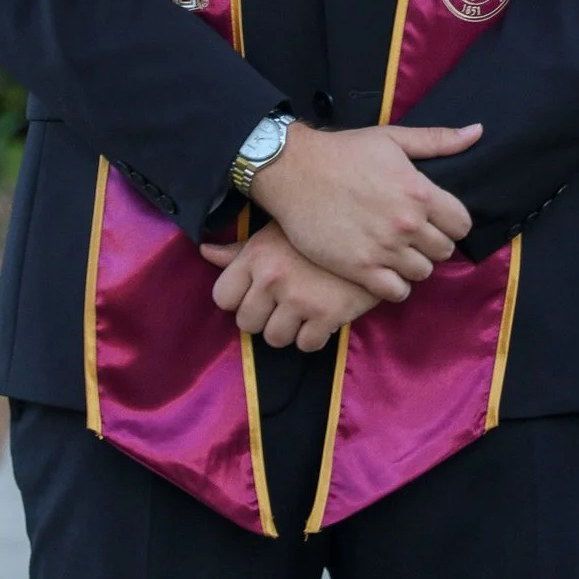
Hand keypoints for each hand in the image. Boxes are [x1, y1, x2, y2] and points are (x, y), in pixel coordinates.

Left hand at [201, 229, 377, 355]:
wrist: (373, 234)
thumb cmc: (319, 233)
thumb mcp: (276, 233)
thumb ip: (241, 250)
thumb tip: (206, 252)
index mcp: (256, 256)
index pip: (223, 298)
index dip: (238, 300)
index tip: (256, 296)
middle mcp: (272, 278)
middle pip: (247, 324)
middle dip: (264, 319)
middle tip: (284, 305)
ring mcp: (299, 298)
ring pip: (275, 339)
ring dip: (288, 331)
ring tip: (304, 311)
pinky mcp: (327, 315)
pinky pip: (306, 345)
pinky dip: (314, 336)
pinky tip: (322, 316)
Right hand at [260, 118, 482, 305]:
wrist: (293, 171)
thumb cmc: (343, 151)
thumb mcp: (393, 139)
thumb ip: (438, 140)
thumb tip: (477, 132)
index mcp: (421, 192)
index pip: (462, 225)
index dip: (450, 224)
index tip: (434, 221)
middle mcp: (407, 224)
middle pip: (444, 251)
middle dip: (431, 244)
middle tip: (410, 236)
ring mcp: (384, 249)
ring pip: (422, 273)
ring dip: (412, 265)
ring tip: (395, 253)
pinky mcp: (359, 268)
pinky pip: (396, 292)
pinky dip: (394, 286)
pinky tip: (382, 271)